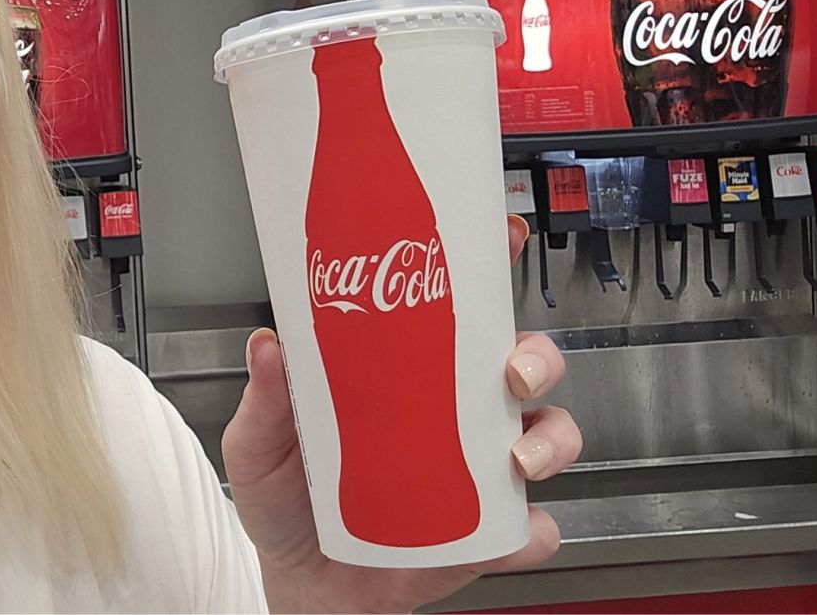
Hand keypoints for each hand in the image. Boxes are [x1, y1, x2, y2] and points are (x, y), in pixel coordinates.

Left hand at [223, 215, 581, 613]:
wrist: (304, 584)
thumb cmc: (290, 503)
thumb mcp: (263, 445)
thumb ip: (267, 400)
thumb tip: (268, 343)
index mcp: (416, 376)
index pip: (465, 311)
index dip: (493, 267)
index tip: (503, 236)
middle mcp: (460, 413)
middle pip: (528, 364)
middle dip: (537, 359)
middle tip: (511, 374)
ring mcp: (480, 472)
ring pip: (552, 434)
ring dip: (551, 441)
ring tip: (515, 461)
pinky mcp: (487, 533)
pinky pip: (534, 529)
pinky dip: (533, 532)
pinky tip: (506, 535)